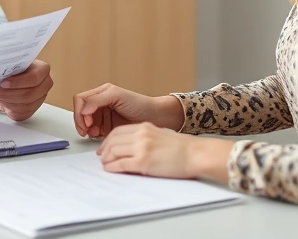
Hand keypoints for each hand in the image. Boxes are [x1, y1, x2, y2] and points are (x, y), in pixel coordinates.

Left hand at [0, 59, 52, 120]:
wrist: (11, 81)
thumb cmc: (13, 71)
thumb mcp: (12, 64)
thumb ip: (10, 67)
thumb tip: (1, 71)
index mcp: (43, 69)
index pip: (34, 78)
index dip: (17, 83)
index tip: (3, 83)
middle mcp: (46, 84)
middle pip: (30, 94)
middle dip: (11, 93)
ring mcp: (41, 98)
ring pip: (26, 105)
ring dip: (10, 101)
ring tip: (0, 95)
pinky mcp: (34, 109)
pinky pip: (23, 112)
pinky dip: (11, 108)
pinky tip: (4, 101)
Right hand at [72, 83, 184, 138]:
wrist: (156, 118)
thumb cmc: (141, 104)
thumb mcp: (117, 96)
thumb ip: (97, 99)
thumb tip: (83, 108)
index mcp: (101, 93)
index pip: (80, 100)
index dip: (80, 112)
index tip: (87, 121)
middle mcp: (101, 103)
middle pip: (80, 112)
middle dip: (82, 122)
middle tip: (87, 131)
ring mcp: (104, 116)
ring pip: (85, 123)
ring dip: (87, 130)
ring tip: (95, 134)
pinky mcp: (108, 127)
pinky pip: (94, 131)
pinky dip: (94, 135)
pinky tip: (100, 136)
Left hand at [97, 123, 233, 181]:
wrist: (195, 154)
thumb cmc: (182, 148)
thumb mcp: (161, 135)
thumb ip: (146, 137)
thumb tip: (133, 145)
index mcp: (145, 127)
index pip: (118, 131)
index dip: (108, 140)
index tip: (105, 147)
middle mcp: (141, 135)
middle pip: (113, 140)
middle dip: (105, 150)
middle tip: (102, 157)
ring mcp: (141, 148)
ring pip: (114, 152)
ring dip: (107, 159)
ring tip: (106, 164)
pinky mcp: (143, 162)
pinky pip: (120, 164)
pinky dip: (112, 167)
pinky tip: (110, 170)